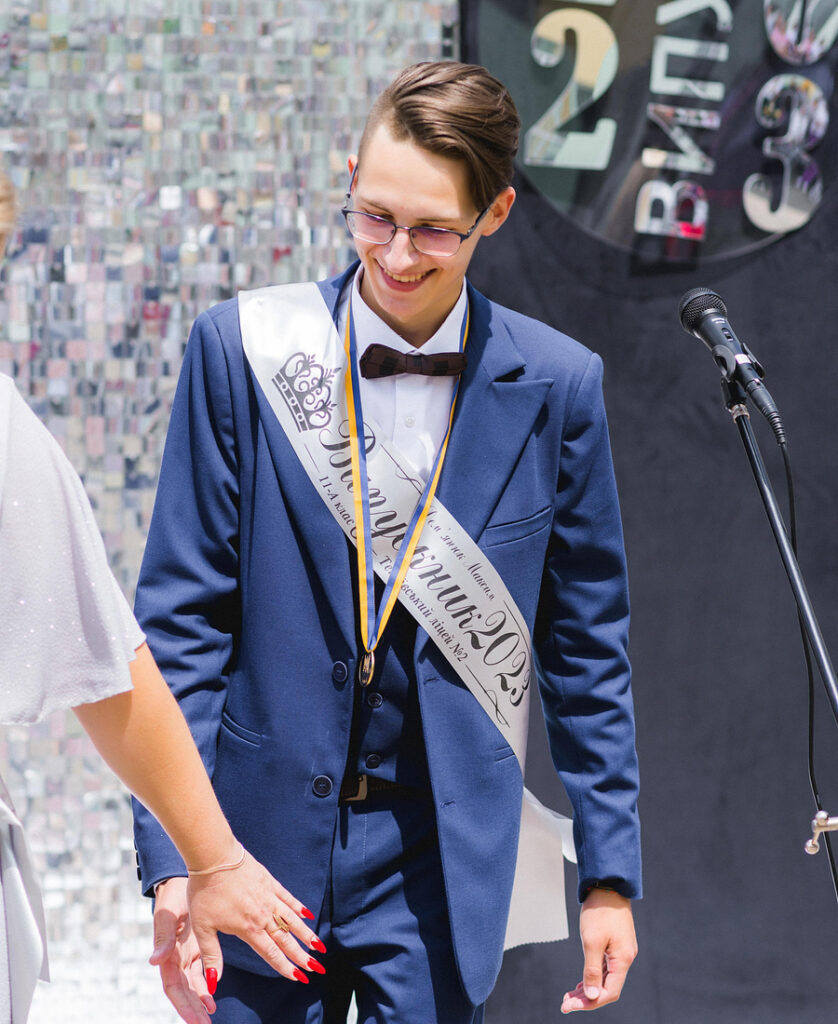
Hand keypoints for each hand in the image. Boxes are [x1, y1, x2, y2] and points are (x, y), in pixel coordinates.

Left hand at [150, 850, 326, 1020]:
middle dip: (302, 955)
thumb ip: (211, 956)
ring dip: (306, 934)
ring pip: (292, 920)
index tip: (298, 977)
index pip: (271, 953)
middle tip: (317, 968)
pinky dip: (298, 907)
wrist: (214, 857)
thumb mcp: (203, 928)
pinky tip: (307, 914)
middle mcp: (263, 915)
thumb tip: (212, 983)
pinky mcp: (269, 882)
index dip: (285, 967)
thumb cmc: (205, 892)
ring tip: (319, 946)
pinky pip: (288, 898)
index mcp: (248, 928)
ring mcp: (268, 897)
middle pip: (286, 939)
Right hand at [150, 877, 214, 1023]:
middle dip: (192, 1009)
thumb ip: (162, 938)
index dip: (182, 1005)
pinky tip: (213, 996)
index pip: (173, 987)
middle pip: (183, 991)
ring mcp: (184, 954)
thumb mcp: (167, 914)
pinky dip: (206, 984)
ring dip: (200, 1000)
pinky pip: (199, 972)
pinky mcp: (194, 947)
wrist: (181, 879)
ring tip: (210, 1015)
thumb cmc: (172, 895)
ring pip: (191, 985)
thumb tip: (154, 962)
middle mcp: (173, 958)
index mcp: (166, 954)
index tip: (194, 1020)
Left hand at [561, 888, 636, 1013]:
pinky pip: (605, 967)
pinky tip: (581, 983)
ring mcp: (621, 951)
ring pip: (605, 978)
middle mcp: (625, 958)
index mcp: (623, 959)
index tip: (571, 1006)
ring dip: (588, 988)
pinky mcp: (616, 944)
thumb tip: (592, 994)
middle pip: (607, 987)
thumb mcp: (591, 941)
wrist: (607, 884)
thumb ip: (591, 970)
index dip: (591, 1002)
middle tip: (565, 1004)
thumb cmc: (600, 910)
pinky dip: (593, 976)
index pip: (609, 992)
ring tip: (569, 997)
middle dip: (586, 998)